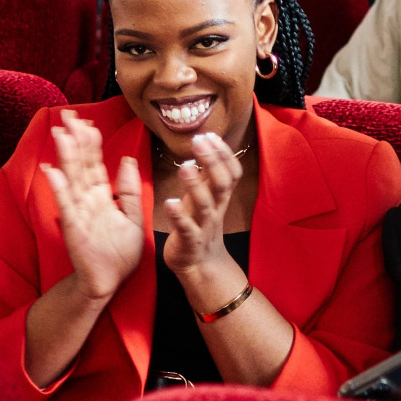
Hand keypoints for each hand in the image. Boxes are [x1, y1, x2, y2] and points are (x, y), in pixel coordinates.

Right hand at [40, 110, 144, 300]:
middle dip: (75, 140)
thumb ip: (131, 190)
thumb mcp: (133, 218)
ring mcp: (79, 213)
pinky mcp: (73, 229)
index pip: (95, 164)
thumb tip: (127, 160)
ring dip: (65, 156)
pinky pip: (66, 205)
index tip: (87, 122)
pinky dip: (59, 187)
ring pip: (72, 179)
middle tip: (67, 115)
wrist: (109, 283)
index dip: (91, 143)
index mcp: (102, 198)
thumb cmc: (120, 254)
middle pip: (81, 165)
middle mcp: (88, 201)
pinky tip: (52, 170)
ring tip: (60, 133)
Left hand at [160, 132, 242, 276]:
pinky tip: (169, 202)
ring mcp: (204, 226)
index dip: (225, 154)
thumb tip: (205, 146)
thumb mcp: (207, 199)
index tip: (211, 135)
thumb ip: (208, 176)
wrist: (200, 265)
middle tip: (199, 141)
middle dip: (213, 161)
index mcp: (220, 198)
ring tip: (185, 166)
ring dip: (196, 184)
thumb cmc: (199, 226)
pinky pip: (186, 228)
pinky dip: (178, 215)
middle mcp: (215, 209)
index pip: (232, 172)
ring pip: (205, 204)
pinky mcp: (190, 241)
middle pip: (221, 183)